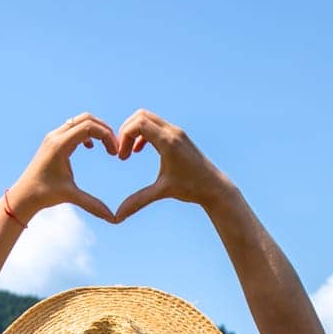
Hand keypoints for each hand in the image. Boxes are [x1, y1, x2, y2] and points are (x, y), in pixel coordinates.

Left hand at [7, 113, 118, 223]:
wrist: (23, 195)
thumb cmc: (44, 195)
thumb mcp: (71, 196)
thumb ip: (93, 205)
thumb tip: (113, 218)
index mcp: (60, 145)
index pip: (89, 127)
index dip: (107, 136)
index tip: (114, 153)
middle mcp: (56, 136)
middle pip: (86, 118)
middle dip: (104, 129)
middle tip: (114, 147)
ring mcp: (53, 136)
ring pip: (80, 120)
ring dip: (96, 130)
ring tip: (106, 146)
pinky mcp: (52, 140)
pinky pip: (73, 127)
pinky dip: (86, 132)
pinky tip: (90, 148)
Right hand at [114, 109, 236, 221]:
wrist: (215, 187)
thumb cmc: (191, 189)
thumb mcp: (162, 192)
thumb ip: (137, 202)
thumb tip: (117, 217)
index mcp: (168, 142)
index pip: (139, 124)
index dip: (124, 136)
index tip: (122, 157)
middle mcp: (173, 132)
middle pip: (141, 116)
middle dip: (126, 131)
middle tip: (122, 152)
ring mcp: (177, 132)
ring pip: (148, 118)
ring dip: (134, 132)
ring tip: (129, 152)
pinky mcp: (179, 136)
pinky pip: (155, 125)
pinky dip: (143, 133)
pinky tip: (139, 150)